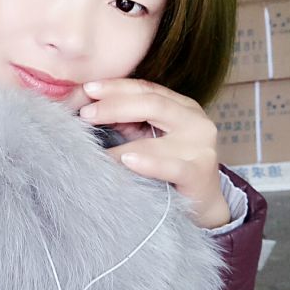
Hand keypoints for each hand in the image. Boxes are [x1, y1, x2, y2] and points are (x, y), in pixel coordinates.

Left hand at [79, 79, 229, 228]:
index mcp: (183, 106)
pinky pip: (171, 167)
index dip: (116, 86)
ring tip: (93, 143)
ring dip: (121, 140)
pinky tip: (127, 160)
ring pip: (157, 136)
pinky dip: (148, 163)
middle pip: (152, 104)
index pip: (146, 89)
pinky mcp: (199, 173)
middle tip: (86, 114)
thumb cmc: (170, 165)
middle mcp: (195, 121)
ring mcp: (200, 147)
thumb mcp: (148, 137)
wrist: (204, 203)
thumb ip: (126, 120)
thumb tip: (89, 107)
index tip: (88, 88)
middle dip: (114, 105)